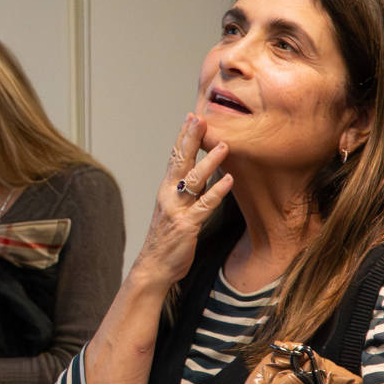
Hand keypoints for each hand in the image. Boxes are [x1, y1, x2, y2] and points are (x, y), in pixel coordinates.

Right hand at [131, 115, 231, 289]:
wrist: (154, 266)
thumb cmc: (167, 238)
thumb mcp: (175, 209)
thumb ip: (187, 191)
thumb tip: (203, 173)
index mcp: (166, 189)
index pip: (174, 156)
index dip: (182, 136)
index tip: (191, 117)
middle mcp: (169, 195)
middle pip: (180, 161)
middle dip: (191, 138)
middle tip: (200, 119)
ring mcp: (177, 209)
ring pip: (194, 180)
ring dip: (209, 162)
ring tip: (224, 146)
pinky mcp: (187, 225)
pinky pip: (204, 205)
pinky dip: (217, 191)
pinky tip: (229, 181)